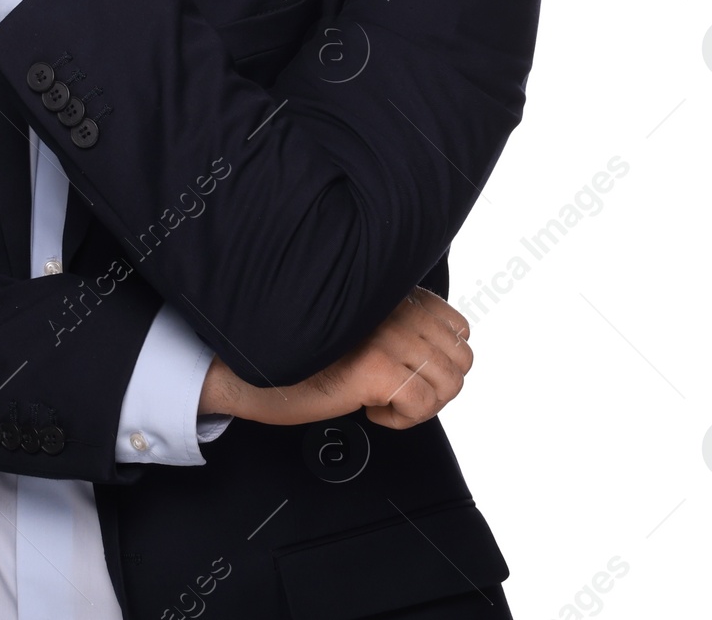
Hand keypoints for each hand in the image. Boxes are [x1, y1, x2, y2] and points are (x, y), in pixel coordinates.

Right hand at [199, 288, 471, 430]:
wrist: (249, 367)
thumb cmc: (300, 347)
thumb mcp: (357, 323)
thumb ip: (397, 322)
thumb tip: (439, 351)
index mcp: (394, 292)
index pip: (459, 328)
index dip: (440, 360)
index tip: (407, 371)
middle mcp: (395, 308)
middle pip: (461, 360)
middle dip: (434, 387)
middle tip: (396, 392)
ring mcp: (387, 336)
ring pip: (447, 384)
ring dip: (420, 405)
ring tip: (383, 400)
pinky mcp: (374, 368)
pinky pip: (421, 405)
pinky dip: (402, 419)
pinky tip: (370, 408)